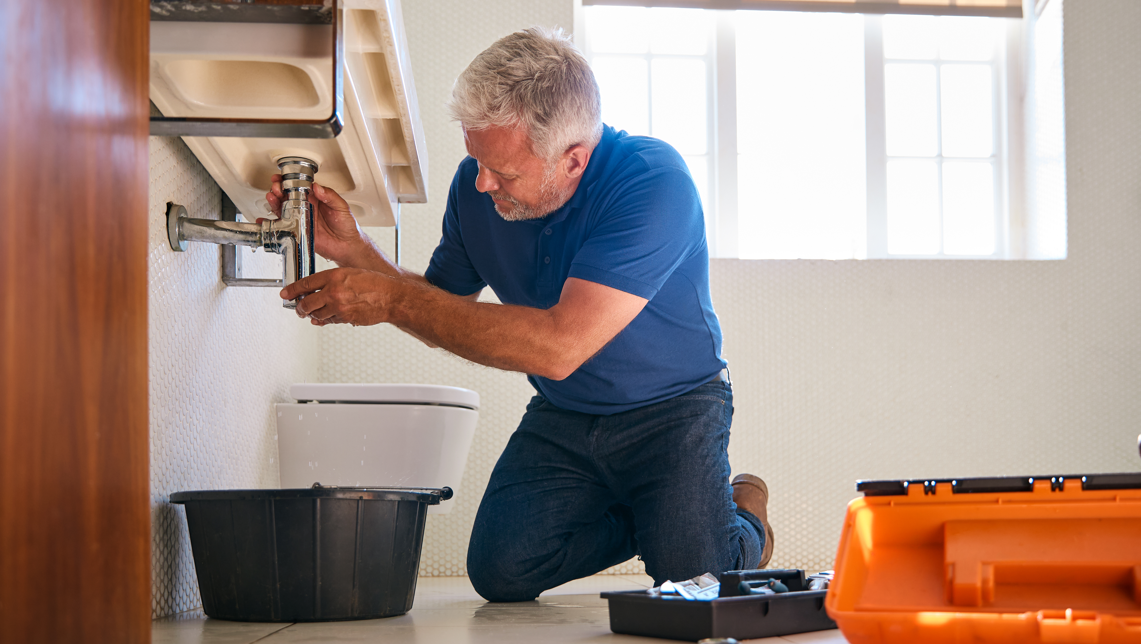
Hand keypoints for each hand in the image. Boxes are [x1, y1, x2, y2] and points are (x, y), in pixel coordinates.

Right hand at [265, 176, 362, 265]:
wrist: (347, 246)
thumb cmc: (346, 226)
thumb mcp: (341, 207)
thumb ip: (330, 196)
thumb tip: (318, 187)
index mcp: (315, 198)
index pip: (298, 186)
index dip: (289, 180)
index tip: (283, 177)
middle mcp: (305, 207)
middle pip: (286, 195)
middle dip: (278, 189)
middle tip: (276, 187)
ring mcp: (300, 219)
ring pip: (282, 208)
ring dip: (274, 202)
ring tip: (271, 197)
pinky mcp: (297, 231)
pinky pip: (281, 226)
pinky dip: (270, 223)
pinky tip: (264, 220)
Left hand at [282, 267, 399, 326]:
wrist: (391, 297)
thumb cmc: (375, 284)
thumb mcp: (351, 273)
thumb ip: (333, 280)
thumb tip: (318, 288)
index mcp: (334, 276)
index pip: (306, 283)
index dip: (292, 290)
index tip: (285, 294)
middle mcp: (334, 291)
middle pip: (306, 303)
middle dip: (299, 308)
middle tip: (298, 308)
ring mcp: (339, 306)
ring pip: (316, 314)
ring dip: (313, 315)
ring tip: (313, 313)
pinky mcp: (345, 318)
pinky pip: (329, 321)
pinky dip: (325, 320)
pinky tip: (325, 318)